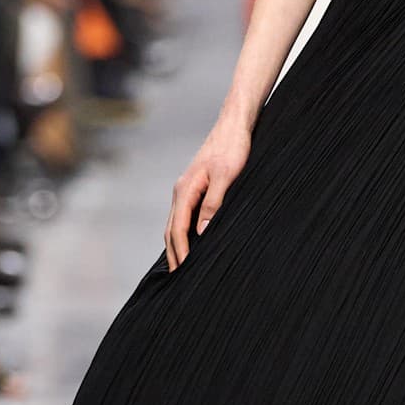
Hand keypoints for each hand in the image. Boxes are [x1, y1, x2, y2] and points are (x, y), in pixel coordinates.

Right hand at [164, 114, 252, 269]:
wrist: (234, 126)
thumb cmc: (232, 148)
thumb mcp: (227, 176)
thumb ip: (214, 203)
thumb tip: (203, 231)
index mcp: (186, 189)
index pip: (178, 228)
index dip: (180, 251)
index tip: (183, 271)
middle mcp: (181, 191)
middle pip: (171, 229)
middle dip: (173, 253)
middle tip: (177, 278)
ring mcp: (186, 189)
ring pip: (175, 223)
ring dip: (176, 245)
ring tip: (180, 266)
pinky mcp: (195, 187)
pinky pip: (183, 215)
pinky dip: (182, 232)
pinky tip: (190, 241)